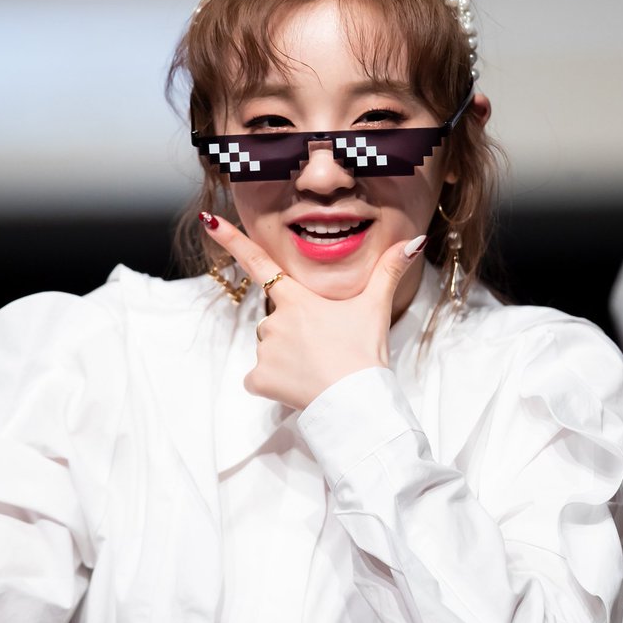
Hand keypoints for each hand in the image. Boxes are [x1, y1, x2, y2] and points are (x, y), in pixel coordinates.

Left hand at [201, 214, 426, 409]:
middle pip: (275, 319)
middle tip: (324, 347)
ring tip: (315, 368)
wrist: (356, 400)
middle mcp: (275, 319)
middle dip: (293, 331)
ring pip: (268, 348)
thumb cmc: (364, 353)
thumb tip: (414, 241)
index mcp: (298, 299)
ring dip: (285, 356)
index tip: (209, 221)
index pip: (259, 262)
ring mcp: (265, 350)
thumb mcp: (376, 308)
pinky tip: (296, 386)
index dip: (232, 240)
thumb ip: (390, 271)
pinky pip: (257, 379)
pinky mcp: (259, 379)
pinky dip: (272, 384)